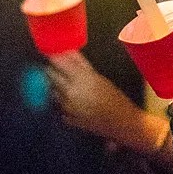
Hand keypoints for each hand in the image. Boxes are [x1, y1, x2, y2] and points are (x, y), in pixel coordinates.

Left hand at [47, 51, 161, 151]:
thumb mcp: (99, 77)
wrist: (122, 122)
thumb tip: (68, 51)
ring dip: (57, 86)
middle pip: (50, 76)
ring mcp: (67, 107)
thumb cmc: (115, 98)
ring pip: (53, 91)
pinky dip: (63, 102)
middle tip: (58, 67)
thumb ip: (81, 64)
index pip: (57, 63)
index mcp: (80, 79)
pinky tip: (75, 101)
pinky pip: (59, 106)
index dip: (53, 57)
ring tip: (69, 85)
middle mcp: (70, 92)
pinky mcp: (68, 119)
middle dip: (52, 70)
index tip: (52, 53)